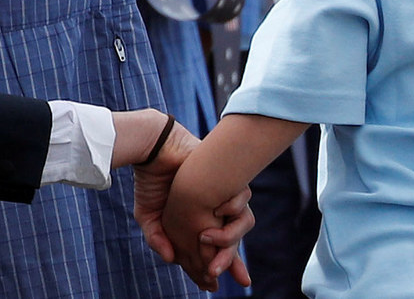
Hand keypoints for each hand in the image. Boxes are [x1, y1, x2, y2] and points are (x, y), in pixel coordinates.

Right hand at [134, 119, 252, 289]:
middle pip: (234, 240)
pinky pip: (241, 203)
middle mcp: (216, 212)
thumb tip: (172, 260)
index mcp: (199, 222)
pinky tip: (216, 216)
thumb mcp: (149, 216)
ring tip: (209, 249)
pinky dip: (231, 212)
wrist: (155, 151)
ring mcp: (225, 198)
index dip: (215, 267)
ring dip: (228, 242)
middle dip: (229, 261)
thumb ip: (158, 238)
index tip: (214, 288)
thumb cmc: (152, 181)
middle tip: (227, 278)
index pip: (213, 249)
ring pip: (240, 225)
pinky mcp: (232, 182)